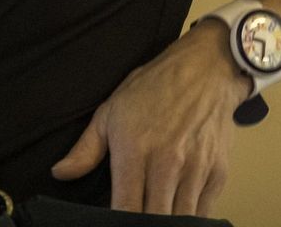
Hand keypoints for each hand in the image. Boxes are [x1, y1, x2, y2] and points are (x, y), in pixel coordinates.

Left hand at [50, 26, 243, 213]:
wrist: (205, 69)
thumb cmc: (156, 87)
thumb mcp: (111, 110)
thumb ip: (86, 148)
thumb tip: (61, 173)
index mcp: (135, 150)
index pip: (126, 209)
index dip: (119, 222)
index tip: (115, 221)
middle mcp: (167, 163)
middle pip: (155, 220)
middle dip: (144, 224)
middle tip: (136, 215)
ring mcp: (196, 170)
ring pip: (182, 219)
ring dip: (169, 220)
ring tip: (156, 212)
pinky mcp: (218, 173)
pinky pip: (205, 211)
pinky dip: (192, 215)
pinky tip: (178, 208)